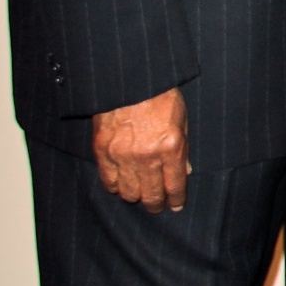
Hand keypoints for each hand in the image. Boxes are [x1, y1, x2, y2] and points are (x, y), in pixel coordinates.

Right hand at [91, 87, 189, 212]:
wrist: (131, 79)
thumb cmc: (160, 96)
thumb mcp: (181, 120)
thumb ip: (182, 149)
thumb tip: (184, 172)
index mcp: (170, 147)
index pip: (174, 186)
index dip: (176, 200)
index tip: (175, 205)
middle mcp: (146, 156)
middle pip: (151, 196)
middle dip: (156, 205)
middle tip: (157, 206)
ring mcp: (122, 155)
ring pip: (128, 193)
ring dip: (136, 195)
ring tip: (140, 192)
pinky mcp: (102, 150)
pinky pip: (108, 181)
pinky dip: (115, 186)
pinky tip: (121, 184)